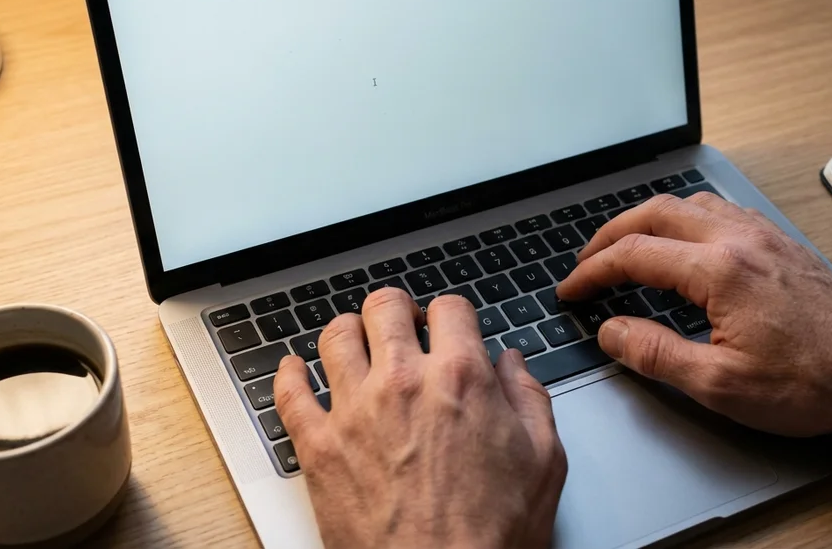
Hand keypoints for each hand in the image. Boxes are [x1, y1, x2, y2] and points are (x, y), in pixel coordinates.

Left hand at [274, 288, 567, 548]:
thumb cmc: (491, 536)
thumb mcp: (543, 461)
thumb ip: (530, 398)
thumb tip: (512, 363)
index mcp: (460, 378)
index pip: (449, 308)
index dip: (452, 314)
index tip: (449, 326)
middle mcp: (403, 383)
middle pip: (385, 306)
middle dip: (397, 310)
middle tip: (402, 326)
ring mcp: (354, 411)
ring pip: (334, 336)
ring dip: (347, 332)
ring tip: (355, 341)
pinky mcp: (318, 446)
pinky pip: (288, 392)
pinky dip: (288, 373)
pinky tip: (296, 370)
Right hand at [557, 193, 831, 437]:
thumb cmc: (810, 385)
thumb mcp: (719, 385)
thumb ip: (655, 354)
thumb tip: (611, 331)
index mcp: (719, 270)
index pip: (634, 255)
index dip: (592, 272)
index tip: (570, 291)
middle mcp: (740, 239)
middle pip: (655, 213)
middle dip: (610, 235)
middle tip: (586, 263)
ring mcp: (764, 235)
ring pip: (690, 203)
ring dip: (648, 221)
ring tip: (626, 249)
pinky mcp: (782, 243)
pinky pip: (722, 211)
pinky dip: (686, 219)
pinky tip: (684, 244)